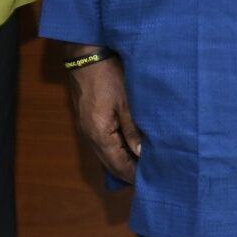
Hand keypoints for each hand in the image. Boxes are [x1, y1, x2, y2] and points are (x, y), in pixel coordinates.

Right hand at [65, 49, 142, 181]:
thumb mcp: (126, 102)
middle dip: (128, 171)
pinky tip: (128, 148)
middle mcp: (89, 136)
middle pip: (109, 164)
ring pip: (105, 155)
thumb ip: (133, 130)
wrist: (86, 55)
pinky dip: (115, 150)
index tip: (151, 181)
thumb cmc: (109, 75)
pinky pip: (101, 144)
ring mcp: (86, 129)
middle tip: (149, 176)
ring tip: (142, 164)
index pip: (117, 165)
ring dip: (122, 161)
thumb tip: (141, 154)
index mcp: (99, 133)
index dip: (133, 174)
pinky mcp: (87, 121)